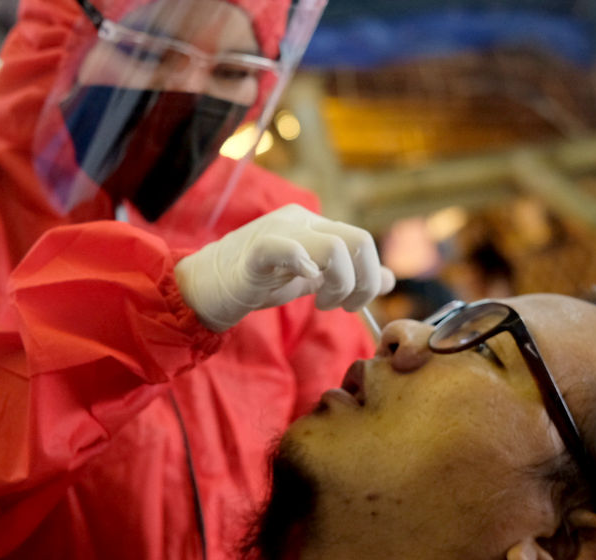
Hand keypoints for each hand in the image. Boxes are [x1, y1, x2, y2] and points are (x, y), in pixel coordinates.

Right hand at [175, 204, 394, 331]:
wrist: (206, 286)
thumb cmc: (257, 281)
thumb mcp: (310, 279)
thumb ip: (346, 276)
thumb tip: (389, 278)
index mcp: (315, 227)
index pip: (362, 242)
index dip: (369, 278)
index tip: (353, 305)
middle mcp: (301, 221)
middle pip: (357, 240)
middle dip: (361, 282)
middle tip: (342, 306)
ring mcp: (279, 231)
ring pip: (335, 246)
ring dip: (339, 283)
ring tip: (321, 302)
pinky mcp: (256, 251)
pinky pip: (288, 247)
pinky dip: (304, 265)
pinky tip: (303, 281)